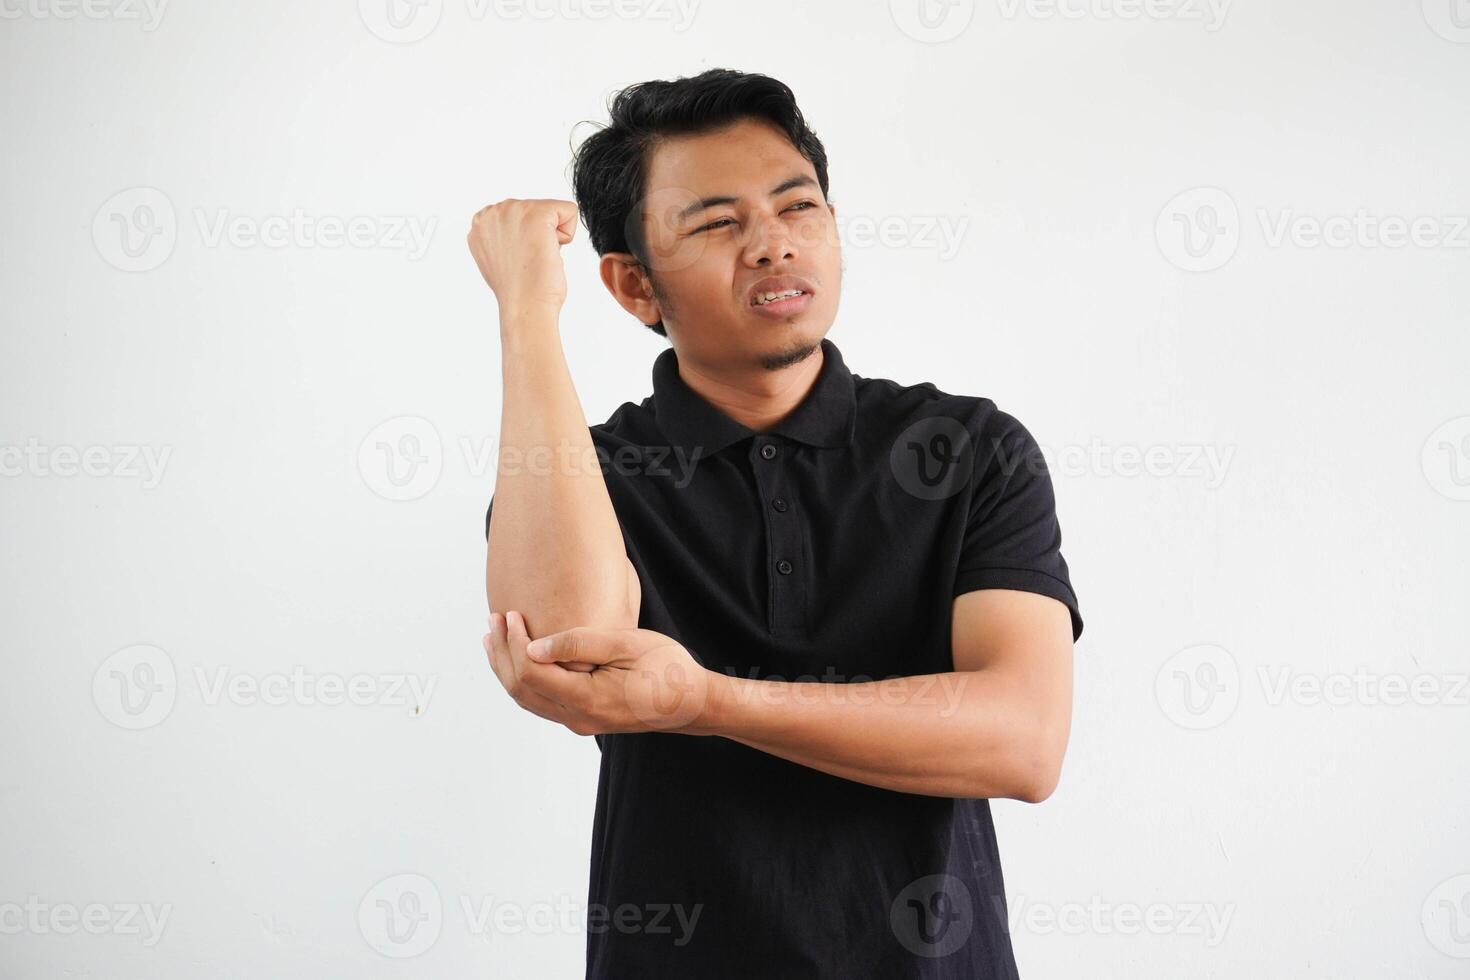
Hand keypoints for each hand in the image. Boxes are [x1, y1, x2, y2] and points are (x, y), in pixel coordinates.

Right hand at [466, 198, 578, 315]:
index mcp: (480, 223)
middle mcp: (491, 213)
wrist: (525, 307)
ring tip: (537, 257)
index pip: (520, 216)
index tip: (519, 260)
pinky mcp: (535, 213)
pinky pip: (569, 211)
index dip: (528, 240)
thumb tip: (521, 234)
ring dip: (553, 236)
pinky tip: (549, 253)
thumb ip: (505, 237)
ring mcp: (511, 210)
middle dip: (540, 235)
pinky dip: (568, 235)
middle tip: (529, 261)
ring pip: (553, 211)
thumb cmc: (519, 291)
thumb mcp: (500, 258)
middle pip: (536, 210)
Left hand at [483, 611, 712, 734]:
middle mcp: (577, 718)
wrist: (690, 703)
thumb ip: (579, 644)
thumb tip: (533, 647)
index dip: (514, 642)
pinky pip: (540, 702)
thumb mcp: (626, 644)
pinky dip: (522, 679)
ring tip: (494, 638)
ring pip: (527, 699)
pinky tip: (519, 659)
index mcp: (587, 699)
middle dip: (501, 653)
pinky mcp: (583, 718)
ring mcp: (579, 722)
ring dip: (506, 668)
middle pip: (520, 689)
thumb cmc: (666, 668)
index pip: (530, 672)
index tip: (511, 614)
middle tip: (493, 620)